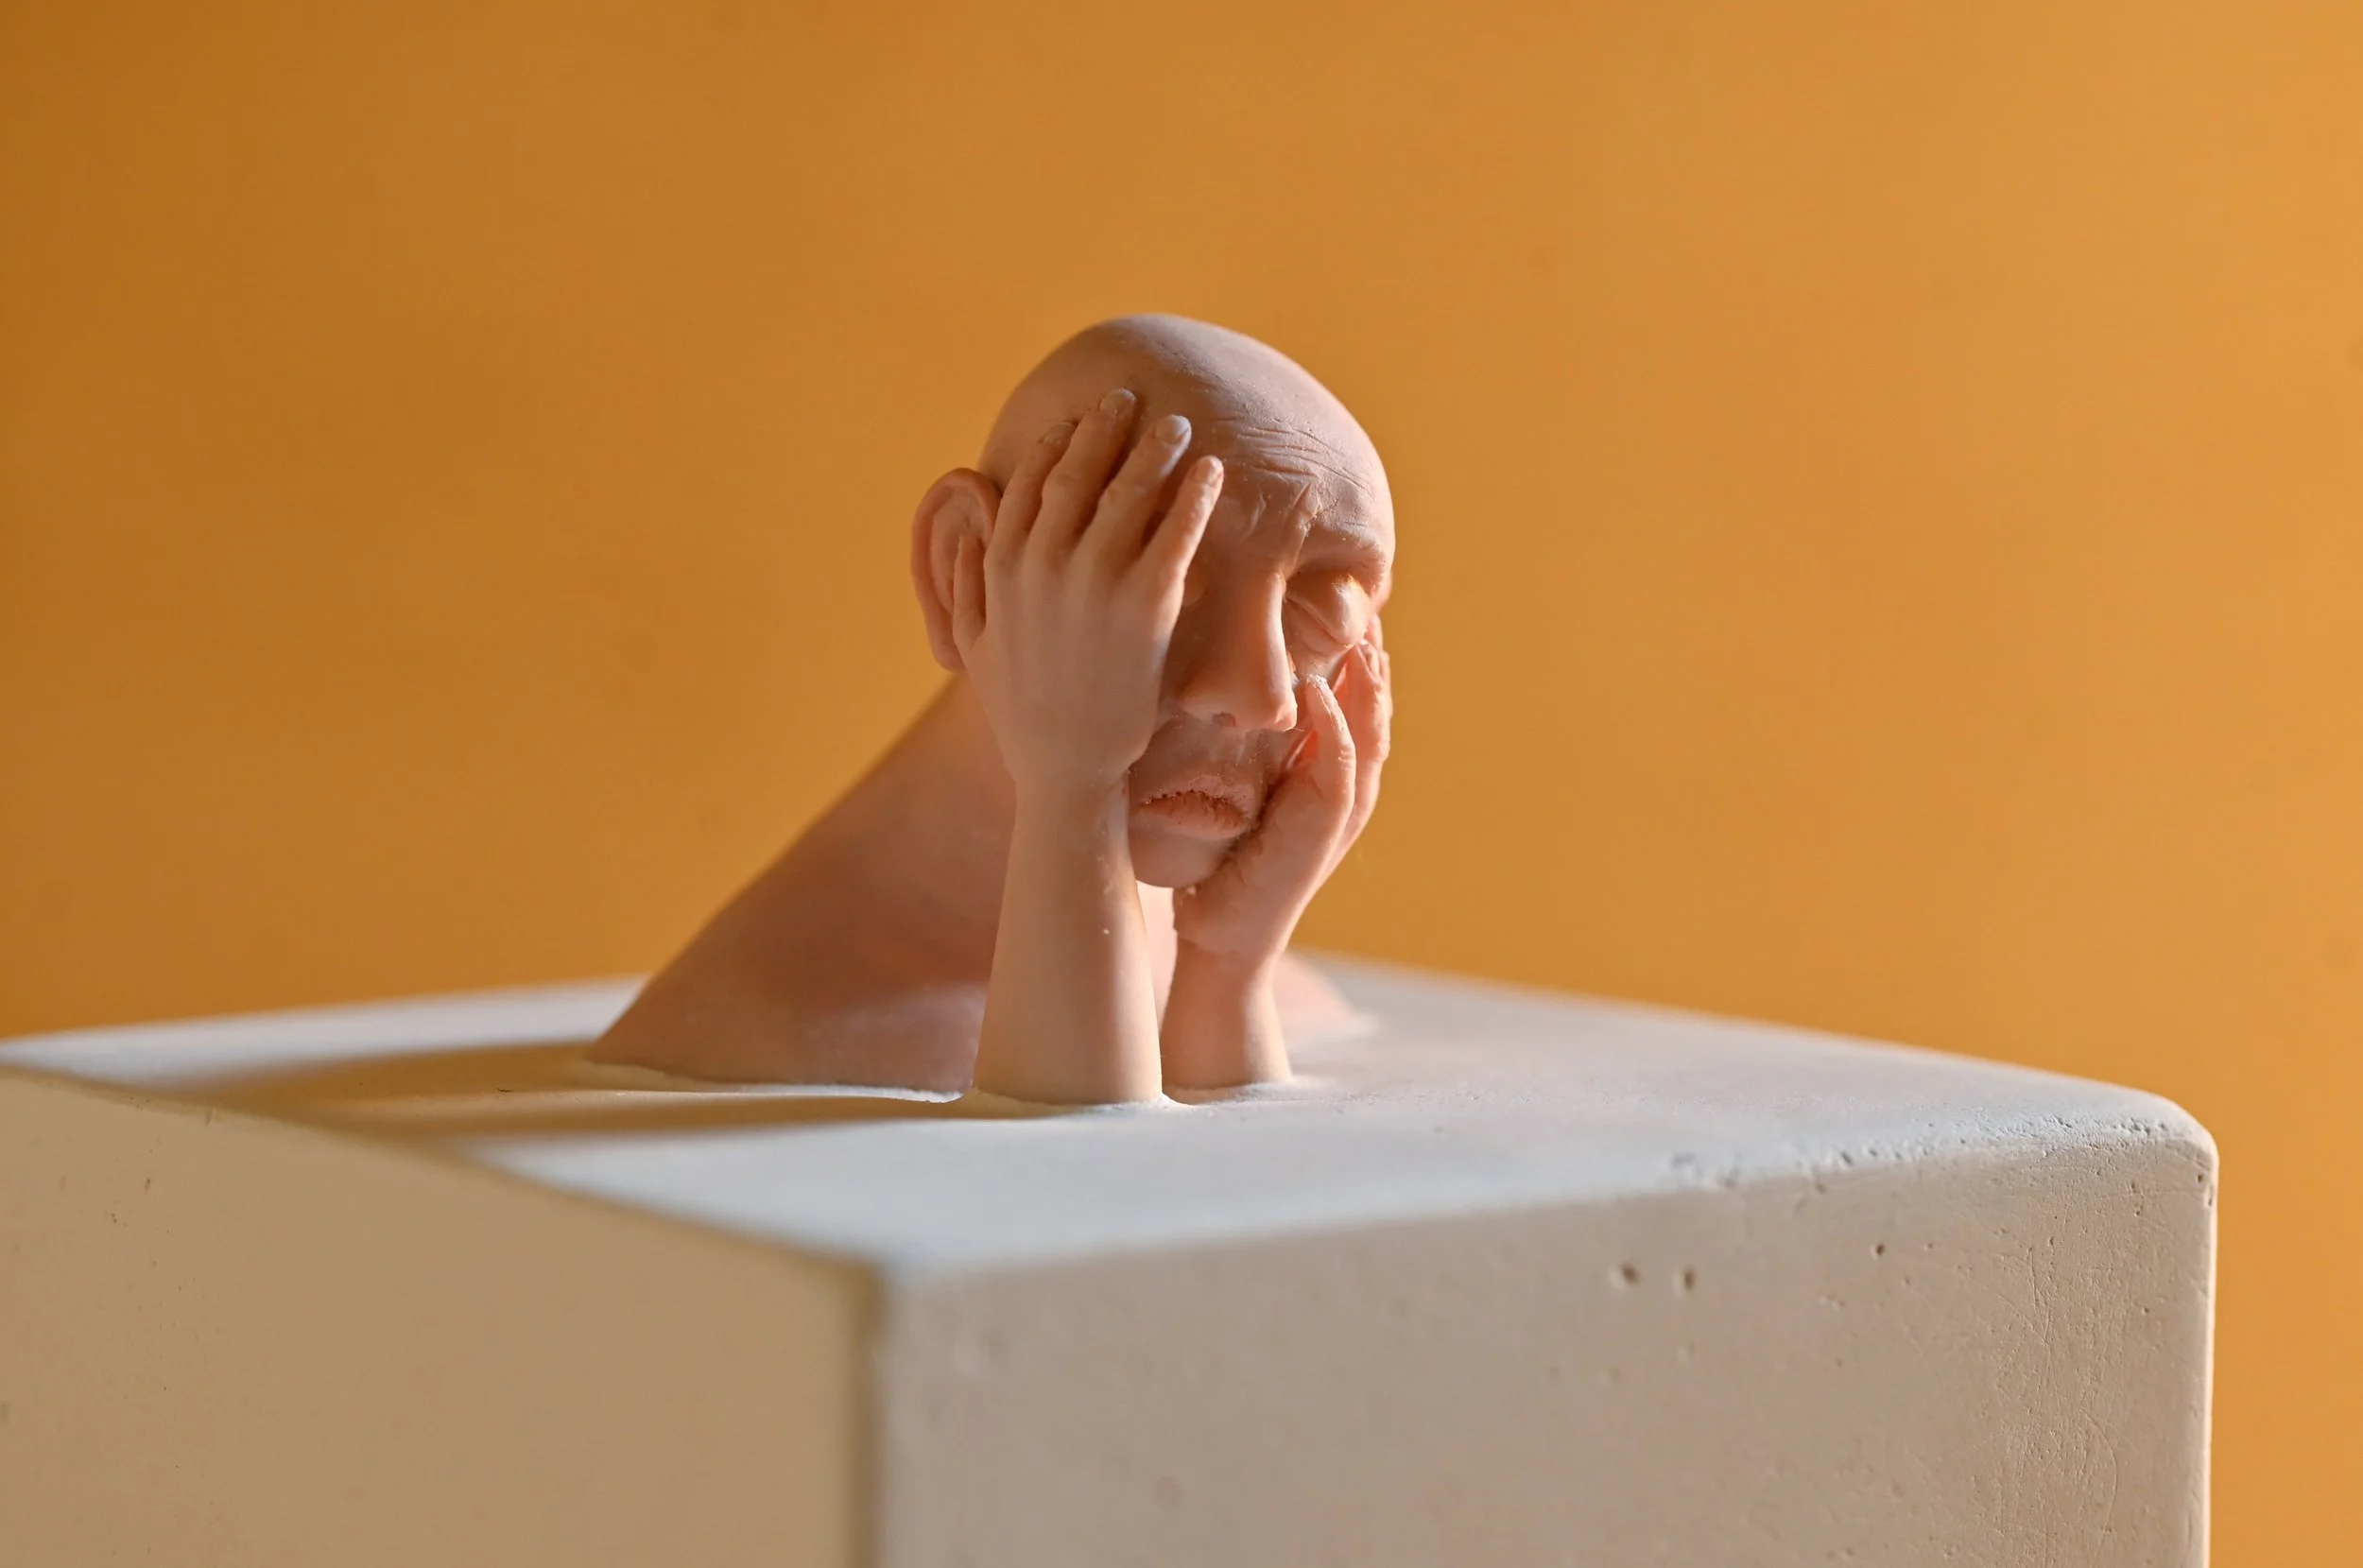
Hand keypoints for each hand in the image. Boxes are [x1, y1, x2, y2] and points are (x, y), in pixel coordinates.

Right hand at [952, 388, 1224, 804]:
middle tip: (1133, 401)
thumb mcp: (973, 644)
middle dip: (1108, 428)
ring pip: (1130, 492)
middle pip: (1080, 471)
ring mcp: (1095, 581)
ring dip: (1156, 450)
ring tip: (1178, 427)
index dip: (1057, 443)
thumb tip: (968, 532)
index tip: (1078, 422)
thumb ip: (965, 583)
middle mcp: (1043, 563)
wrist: (1067, 770)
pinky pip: (1176, 533)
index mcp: (1001, 566)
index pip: (1029, 482)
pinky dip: (1194, 495)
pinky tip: (1211, 472)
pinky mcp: (1146, 606)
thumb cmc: (1022, 713)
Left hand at [1171, 617, 1392, 963]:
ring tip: (1361, 632)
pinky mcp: (1326, 825)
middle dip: (1372, 654)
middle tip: (1364, 601)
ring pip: (1371, 728)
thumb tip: (1219, 689)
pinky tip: (1321, 690)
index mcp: (1329, 772)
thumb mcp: (1235, 789)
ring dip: (1368, 680)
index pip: (1354, 699)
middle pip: (1375, 704)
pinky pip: (1340, 763)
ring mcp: (1343, 806)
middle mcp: (1347, 785)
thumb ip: (1247, 745)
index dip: (1355, 654)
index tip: (1340, 603)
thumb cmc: (1220, 859)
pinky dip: (1336, 724)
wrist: (1220, 932)